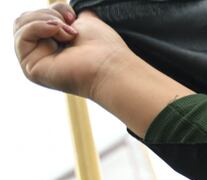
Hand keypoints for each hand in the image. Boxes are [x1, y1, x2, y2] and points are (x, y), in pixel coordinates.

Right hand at [13, 3, 131, 98]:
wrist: (110, 66)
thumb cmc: (104, 47)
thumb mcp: (83, 22)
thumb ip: (68, 15)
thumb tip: (64, 10)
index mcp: (53, 44)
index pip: (36, 17)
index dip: (53, 10)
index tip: (74, 17)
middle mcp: (42, 54)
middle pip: (25, 20)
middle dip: (48, 14)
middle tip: (70, 25)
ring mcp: (35, 62)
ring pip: (21, 25)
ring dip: (45, 20)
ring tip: (67, 32)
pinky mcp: (31, 68)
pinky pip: (22, 36)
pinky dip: (39, 27)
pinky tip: (58, 32)